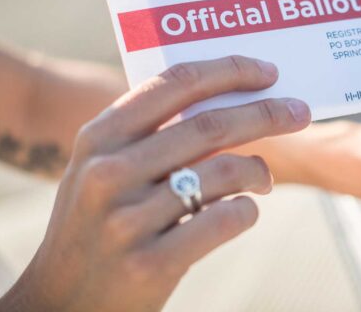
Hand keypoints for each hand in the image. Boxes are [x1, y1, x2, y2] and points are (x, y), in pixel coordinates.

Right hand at [0, 56, 309, 311]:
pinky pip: (226, 219)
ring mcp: (129, 219)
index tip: (268, 71)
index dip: (230, 70)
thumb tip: (230, 98)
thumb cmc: (95, 224)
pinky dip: (247, 210)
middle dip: (267, 113)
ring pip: (225, 171)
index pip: (176, 83)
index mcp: (100, 137)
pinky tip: (243, 210)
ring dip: (258, 170)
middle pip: (211, 125)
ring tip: (263, 178)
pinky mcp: (151, 262)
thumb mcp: (103, 168)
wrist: (60, 303)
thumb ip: (148, 133)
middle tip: (300, 112)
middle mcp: (110, 171)